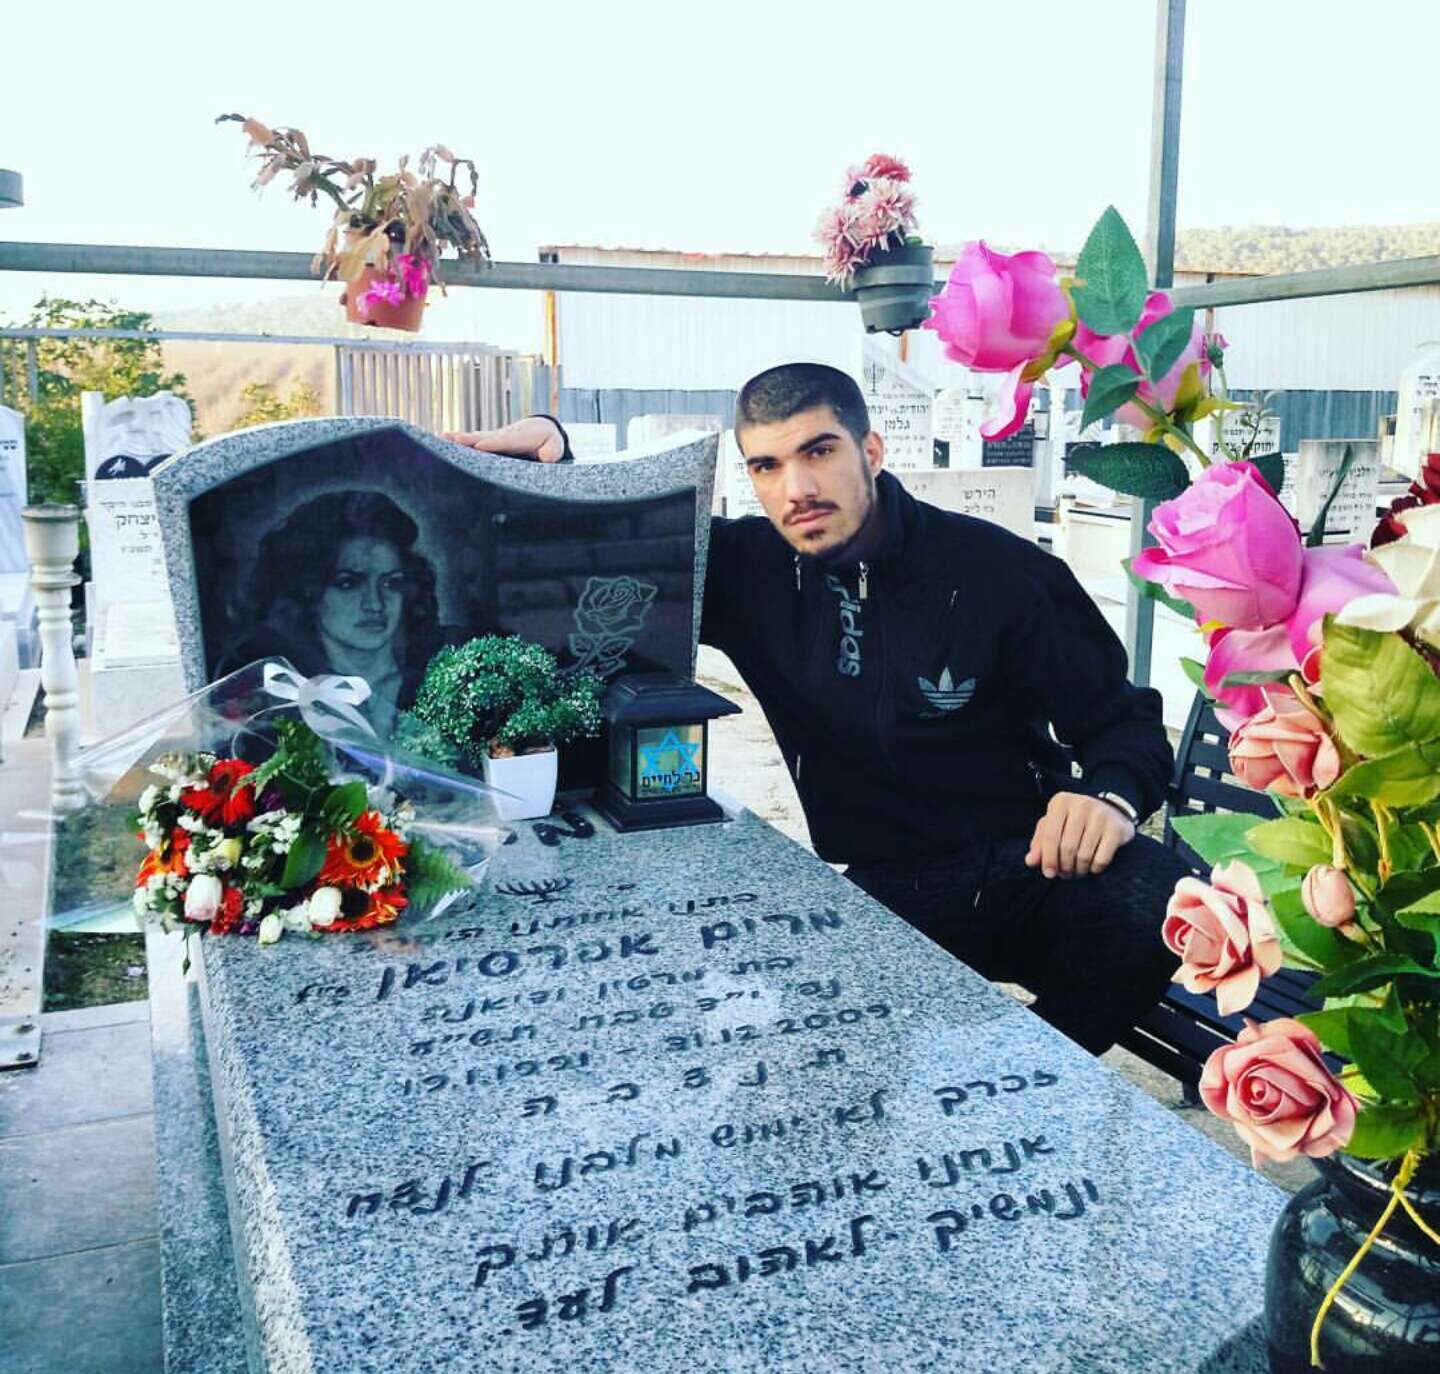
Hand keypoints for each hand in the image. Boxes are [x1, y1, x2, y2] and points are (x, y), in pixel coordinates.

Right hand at [443, 416, 565, 462]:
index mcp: (519, 438)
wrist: (541, 430)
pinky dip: (458, 441)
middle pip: (485, 438)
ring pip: (475, 438)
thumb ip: (550, 452)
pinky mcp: (487, 442)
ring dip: (459, 439)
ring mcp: (494, 438)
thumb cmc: (548, 442)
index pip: (504, 441)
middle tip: (456, 439)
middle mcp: (503, 436)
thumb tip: (545, 457)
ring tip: (443, 438)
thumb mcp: (553, 448)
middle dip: (471, 439)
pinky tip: (442, 440)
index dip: (493, 444)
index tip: (481, 446)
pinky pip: (472, 441)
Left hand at [1024, 792, 1135, 879]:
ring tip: (1077, 870)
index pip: (1050, 835)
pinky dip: (1094, 869)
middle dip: (1064, 867)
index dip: (1048, 858)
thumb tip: (1030, 861)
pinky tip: (1092, 866)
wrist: (1111, 811)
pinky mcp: (1117, 828)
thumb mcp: (1054, 825)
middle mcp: (1081, 804)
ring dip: (1079, 870)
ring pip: (1084, 855)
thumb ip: (1040, 842)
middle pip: (1067, 847)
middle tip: (1065, 874)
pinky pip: (1101, 859)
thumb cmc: (1075, 821)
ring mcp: (1101, 815)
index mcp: (1061, 802)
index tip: (1048, 873)